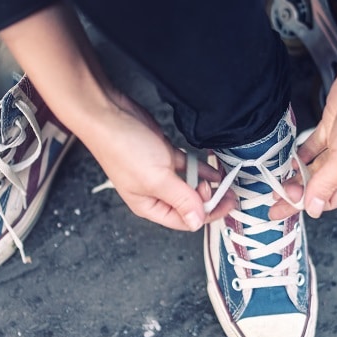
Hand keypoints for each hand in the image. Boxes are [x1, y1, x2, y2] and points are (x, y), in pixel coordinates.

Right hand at [85, 90, 234, 230]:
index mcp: (149, 206)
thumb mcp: (157, 179)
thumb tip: (197, 222)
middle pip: (189, 204)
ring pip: (190, 185)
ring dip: (207, 184)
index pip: (184, 220)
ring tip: (226, 181)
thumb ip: (181, 200)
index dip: (207, 214)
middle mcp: (155, 192)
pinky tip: (215, 170)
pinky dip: (201, 168)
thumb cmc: (123, 148)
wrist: (110, 114)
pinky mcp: (164, 154)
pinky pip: (188, 166)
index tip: (226, 204)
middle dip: (209, 199)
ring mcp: (160, 172)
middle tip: (225, 190)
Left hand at [270, 40, 336, 219]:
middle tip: (273, 202)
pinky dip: (299, 155)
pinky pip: (312, 147)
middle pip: (319, 185)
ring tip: (275, 186)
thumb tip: (313, 208)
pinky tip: (286, 163)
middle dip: (297, 194)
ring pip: (314, 167)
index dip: (306, 205)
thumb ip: (326, 183)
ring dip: (296, 176)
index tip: (283, 209)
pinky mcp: (330, 126)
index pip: (330, 199)